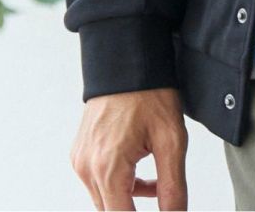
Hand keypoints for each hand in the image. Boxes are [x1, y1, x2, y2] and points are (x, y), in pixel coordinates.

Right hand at [70, 88, 188, 209]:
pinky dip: (120, 184)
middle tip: (164, 197)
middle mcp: (87, 168)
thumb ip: (173, 187)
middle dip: (136, 210)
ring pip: (105, 199)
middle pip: (111, 211)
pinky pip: (98, 181)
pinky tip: (141, 171)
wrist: (127, 57)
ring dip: (130, 199)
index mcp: (107, 168)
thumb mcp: (171, 140)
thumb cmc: (150, 92)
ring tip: (159, 183)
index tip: (164, 211)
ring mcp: (81, 159)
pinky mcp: (81, 151)